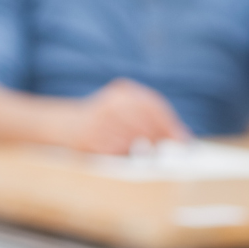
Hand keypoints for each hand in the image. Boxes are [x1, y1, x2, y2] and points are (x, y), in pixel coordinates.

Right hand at [61, 79, 189, 154]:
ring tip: (143, 154)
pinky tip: (124, 155)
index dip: (170, 124)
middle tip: (167, 153)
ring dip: (142, 150)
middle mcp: (109, 103)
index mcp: (122, 92)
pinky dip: (125, 155)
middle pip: (145, 124)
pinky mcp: (88, 140)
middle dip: (158, 140)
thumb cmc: (106, 121)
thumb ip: (154, 120)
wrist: (65, 125)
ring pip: (131, 140)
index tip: (183, 140)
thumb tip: (183, 137)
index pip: (152, 105)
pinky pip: (116, 151)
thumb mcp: (127, 110)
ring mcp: (97, 121)